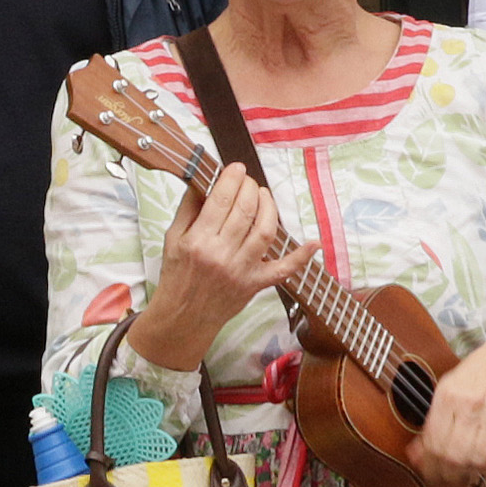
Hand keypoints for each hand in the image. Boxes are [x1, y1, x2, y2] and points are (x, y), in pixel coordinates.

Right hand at [131, 165, 299, 377]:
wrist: (182, 318)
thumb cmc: (176, 276)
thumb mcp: (171, 239)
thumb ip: (188, 209)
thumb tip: (203, 180)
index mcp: (198, 241)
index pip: (221, 200)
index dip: (232, 178)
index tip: (236, 168)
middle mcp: (221, 255)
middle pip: (245, 211)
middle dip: (250, 188)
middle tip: (248, 180)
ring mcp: (241, 271)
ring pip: (266, 231)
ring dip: (269, 207)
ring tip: (264, 196)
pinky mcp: (255, 285)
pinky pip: (283, 270)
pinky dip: (301, 257)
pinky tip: (314, 243)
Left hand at [409, 336, 485, 486]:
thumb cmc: (475, 378)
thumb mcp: (446, 390)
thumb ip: (430, 423)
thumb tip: (415, 455)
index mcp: (449, 396)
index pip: (434, 441)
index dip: (429, 464)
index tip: (428, 472)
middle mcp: (471, 405)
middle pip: (454, 454)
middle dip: (446, 473)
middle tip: (445, 477)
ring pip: (476, 460)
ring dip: (468, 472)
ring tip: (463, 471)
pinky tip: (485, 464)